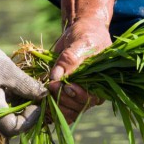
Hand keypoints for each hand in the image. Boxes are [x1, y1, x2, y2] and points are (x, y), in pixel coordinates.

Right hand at [0, 21, 47, 136]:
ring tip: (24, 87)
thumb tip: (45, 95)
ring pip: (1, 117)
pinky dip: (5, 101)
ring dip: (15, 106)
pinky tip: (11, 85)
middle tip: (35, 95)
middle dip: (24, 113)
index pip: (14, 128)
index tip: (39, 101)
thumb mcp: (8, 70)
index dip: (31, 119)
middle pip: (8, 125)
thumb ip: (28, 86)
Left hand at [49, 0, 116, 123]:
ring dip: (54, 106)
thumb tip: (55, 76)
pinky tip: (42, 104)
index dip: (76, 95)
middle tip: (51, 86)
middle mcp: (91, 93)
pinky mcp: (66, 95)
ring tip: (45, 94)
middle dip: (62, 99)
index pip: (90, 98)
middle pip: (77, 107)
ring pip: (68, 111)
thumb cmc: (86, 35)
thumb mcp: (80, 43)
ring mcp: (78, 95)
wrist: (81, 32)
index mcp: (100, 83)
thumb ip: (70, 59)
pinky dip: (50, 110)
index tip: (65, 86)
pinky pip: (60, 109)